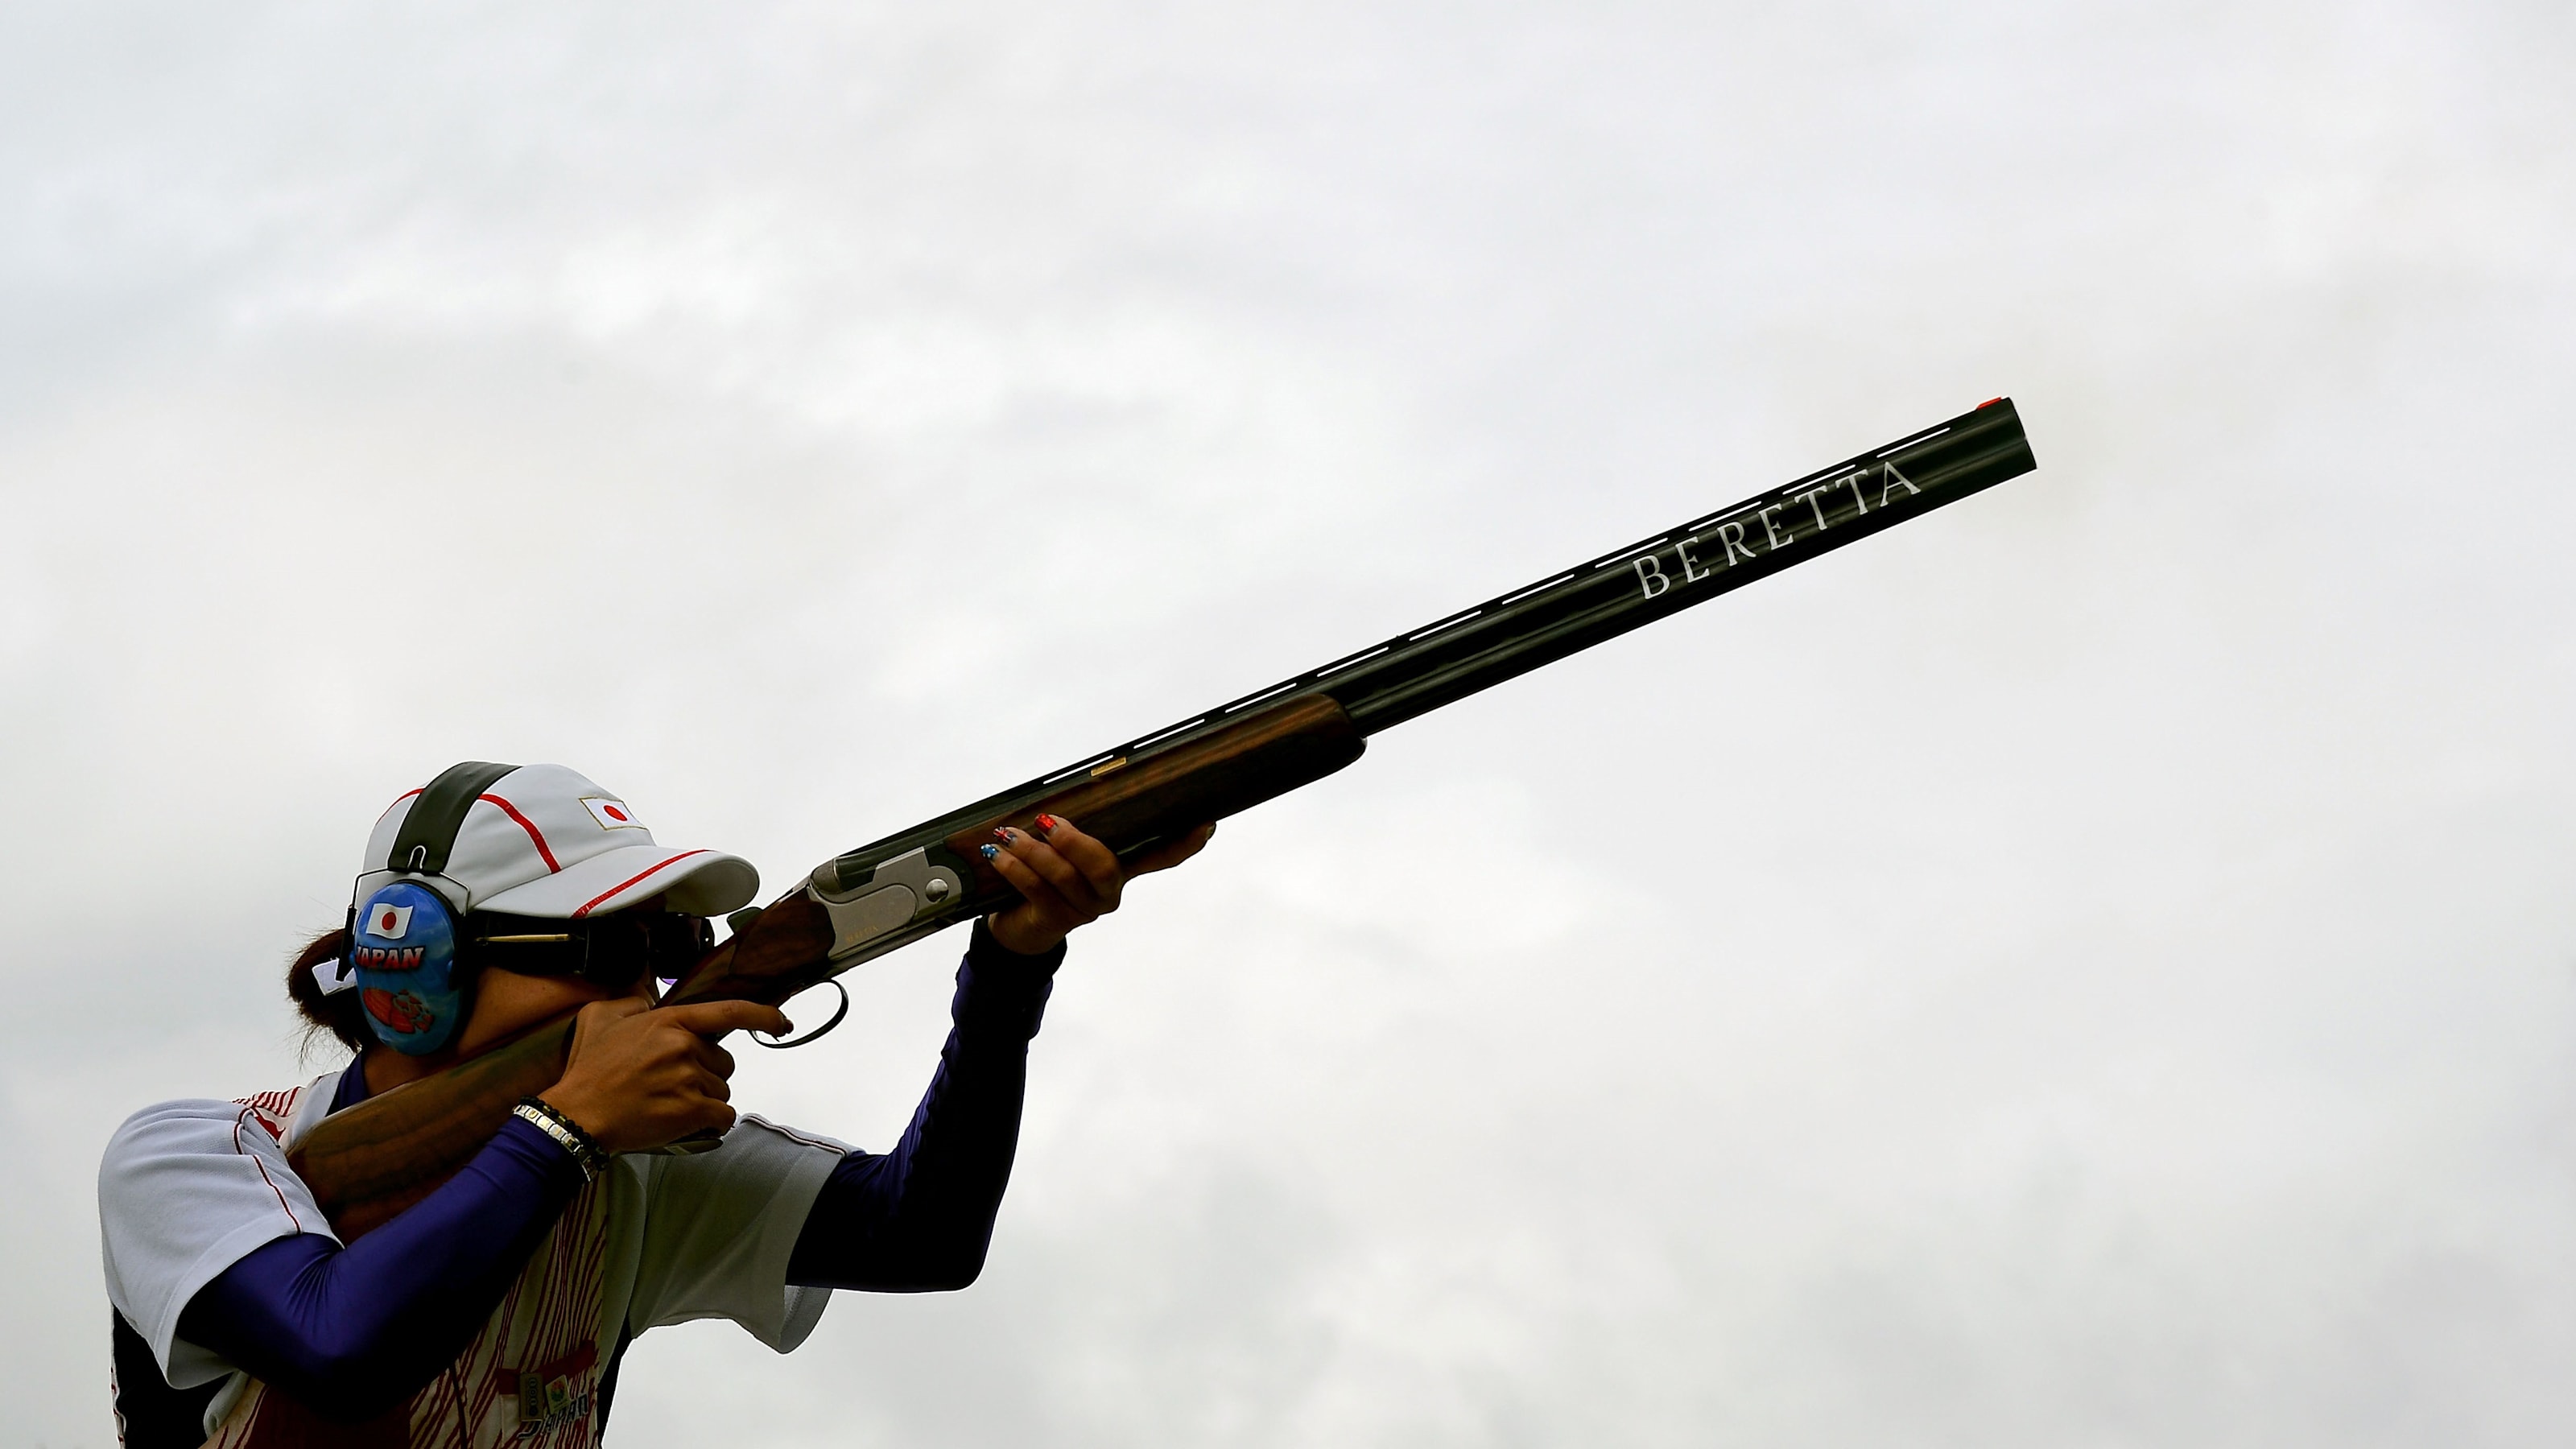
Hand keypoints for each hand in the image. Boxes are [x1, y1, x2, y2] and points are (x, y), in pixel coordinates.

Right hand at [538, 997, 789, 1153]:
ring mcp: (689, 1079)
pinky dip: (711, 1122)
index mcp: (670, 1020)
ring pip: (721, 1090)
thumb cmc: (588, 1069)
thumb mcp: (601, 1018)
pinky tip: (686, 1122)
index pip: (730, 1012)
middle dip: (706, 1073)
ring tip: (668, 1103)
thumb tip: (648, 1000)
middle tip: (671, 1084)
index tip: (782, 1021)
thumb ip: (632, 1002)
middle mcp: (685, 1046)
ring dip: (704, 1099)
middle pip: (724, 1061)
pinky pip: (722, 1116)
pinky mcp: (691, 1110)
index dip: (764, 1015)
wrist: (577, 1114)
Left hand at [982, 814, 1214, 955]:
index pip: (1161, 856)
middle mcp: (1109, 891)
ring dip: (1033, 852)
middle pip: (1106, 868)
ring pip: (1065, 877)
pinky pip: (1037, 890)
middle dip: (1075, 842)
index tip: (1205, 824)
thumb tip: (1067, 790)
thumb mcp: (1065, 847)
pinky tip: (998, 853)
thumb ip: (1077, 824)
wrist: (1018, 925)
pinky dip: (1015, 868)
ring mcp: (1086, 909)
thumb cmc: (1045, 874)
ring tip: (1009, 834)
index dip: (1184, 843)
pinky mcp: (1057, 920)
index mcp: (1121, 868)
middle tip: (1046, 821)